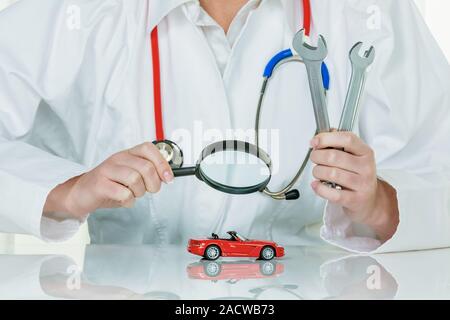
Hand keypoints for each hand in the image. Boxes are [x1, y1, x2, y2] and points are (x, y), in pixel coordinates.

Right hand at [44, 142, 172, 219]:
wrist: (81, 194)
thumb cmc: (110, 185)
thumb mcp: (130, 174)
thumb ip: (148, 173)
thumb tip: (167, 176)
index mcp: (127, 154)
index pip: (148, 149)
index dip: (162, 163)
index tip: (168, 178)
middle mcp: (117, 158)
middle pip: (146, 168)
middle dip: (153, 184)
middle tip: (149, 190)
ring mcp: (107, 170)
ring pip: (135, 180)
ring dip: (139, 193)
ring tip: (132, 194)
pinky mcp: (99, 184)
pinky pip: (124, 194)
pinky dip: (128, 201)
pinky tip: (123, 200)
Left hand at [309, 132, 398, 241]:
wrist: (369, 200)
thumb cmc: (357, 175)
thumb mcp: (354, 156)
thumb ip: (338, 143)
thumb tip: (320, 137)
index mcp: (365, 152)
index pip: (347, 139)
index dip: (327, 138)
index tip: (315, 142)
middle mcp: (365, 167)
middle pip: (334, 156)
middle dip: (317, 156)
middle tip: (315, 158)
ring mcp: (362, 184)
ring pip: (331, 173)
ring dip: (317, 172)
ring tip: (318, 172)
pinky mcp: (355, 200)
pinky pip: (332, 193)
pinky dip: (319, 188)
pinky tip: (317, 184)